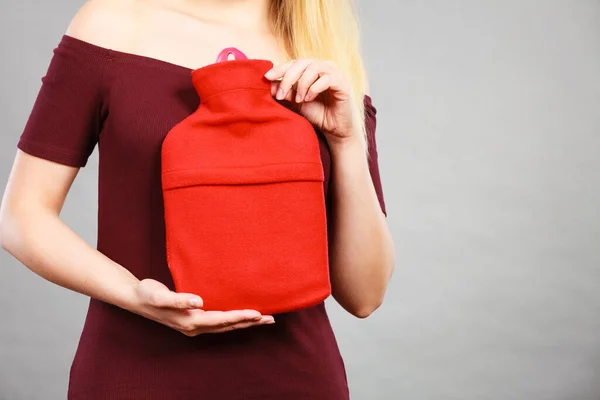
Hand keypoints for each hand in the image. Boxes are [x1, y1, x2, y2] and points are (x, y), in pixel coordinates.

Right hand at [129, 279, 274, 335]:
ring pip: (225, 326)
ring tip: (263, 319)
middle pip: (228, 326)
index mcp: (190, 321)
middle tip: (271, 319)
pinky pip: (219, 322)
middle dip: (249, 323)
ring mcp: (195, 325)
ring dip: (244, 323)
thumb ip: (178, 299)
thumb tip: (199, 301)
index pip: (221, 319)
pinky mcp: (194, 320)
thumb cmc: (148, 294)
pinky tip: (241, 315)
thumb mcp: (160, 295)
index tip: (257, 313)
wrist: (135, 298)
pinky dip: (234, 320)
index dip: (240, 316)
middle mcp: (195, 326)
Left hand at [264, 59, 358, 144]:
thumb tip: (267, 84)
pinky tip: (308, 99)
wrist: (334, 128)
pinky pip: (326, 79)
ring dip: (301, 84)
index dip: (279, 68)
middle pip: (301, 63)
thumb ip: (284, 91)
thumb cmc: (317, 113)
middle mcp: (323, 66)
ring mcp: (334, 73)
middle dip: (288, 78)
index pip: (293, 63)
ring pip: (313, 68)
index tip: (266, 77)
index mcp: (311, 68)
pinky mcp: (342, 82)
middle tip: (281, 95)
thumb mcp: (296, 101)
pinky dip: (314, 89)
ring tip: (298, 100)